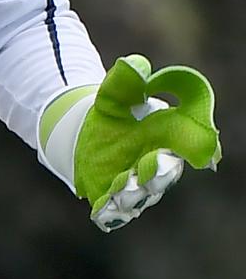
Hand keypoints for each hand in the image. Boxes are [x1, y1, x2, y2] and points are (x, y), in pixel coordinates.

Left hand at [38, 54, 218, 231]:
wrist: (80, 132)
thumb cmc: (110, 113)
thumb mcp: (113, 94)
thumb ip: (127, 82)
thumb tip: (138, 65)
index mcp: (167, 139)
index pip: (190, 145)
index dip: (196, 149)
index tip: (198, 153)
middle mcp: (155, 167)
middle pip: (164, 177)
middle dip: (158, 174)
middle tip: (147, 165)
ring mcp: (133, 186)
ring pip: (139, 197)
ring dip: (132, 193)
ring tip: (121, 186)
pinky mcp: (108, 198)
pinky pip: (112, 212)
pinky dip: (109, 213)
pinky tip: (101, 211)